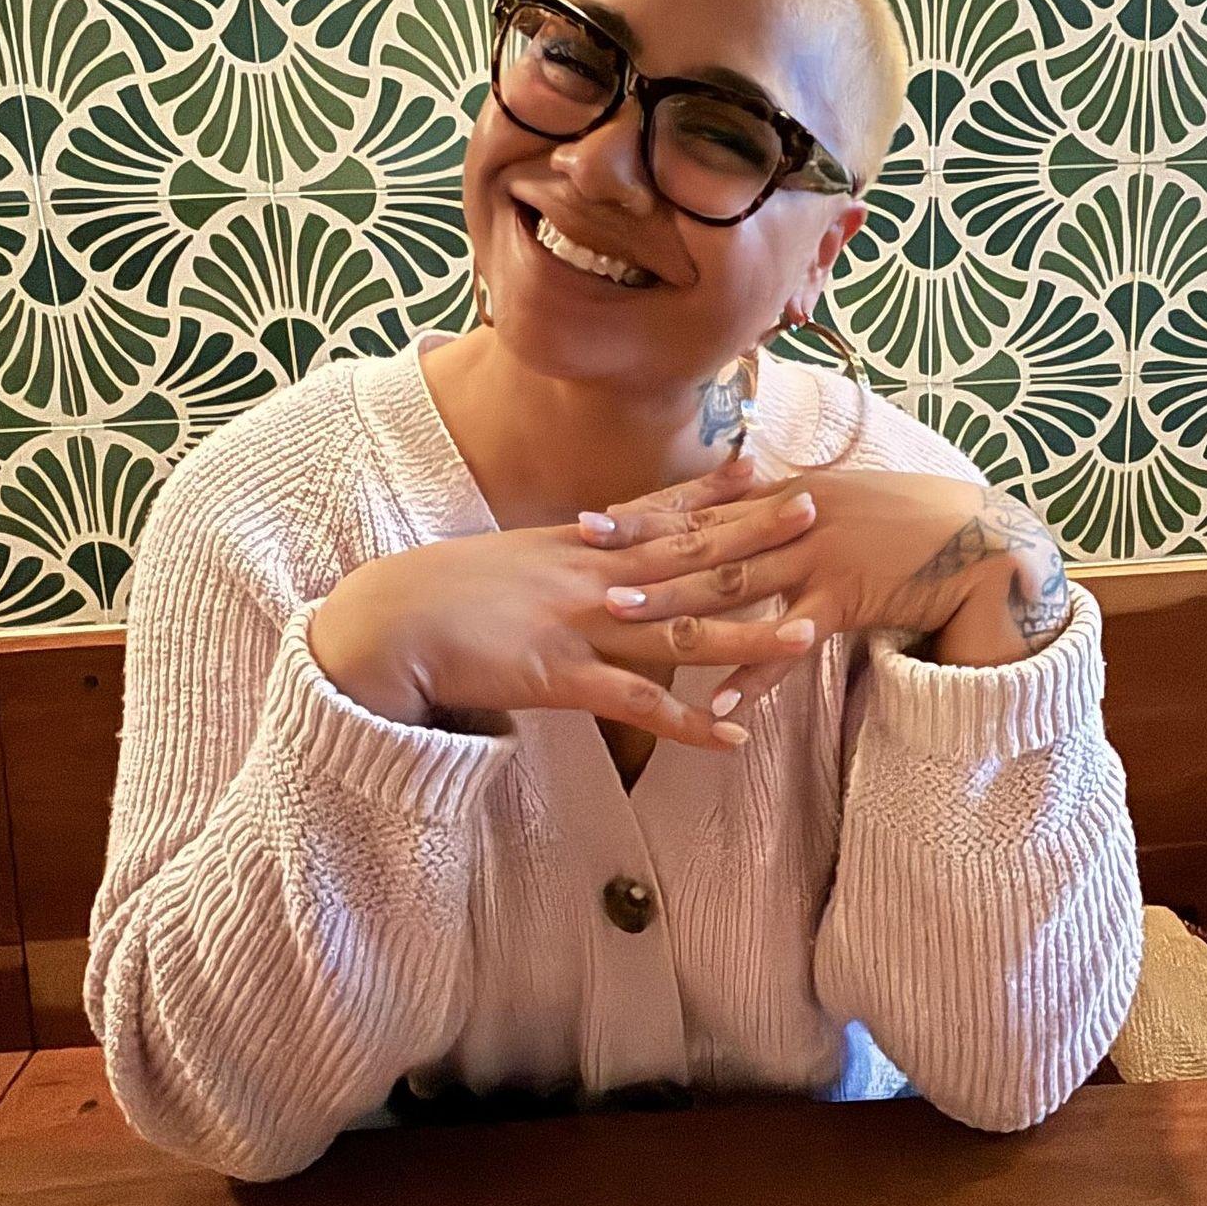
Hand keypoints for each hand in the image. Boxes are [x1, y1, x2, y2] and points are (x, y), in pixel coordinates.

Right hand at [306, 453, 825, 751]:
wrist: (390, 618)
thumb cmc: (445, 590)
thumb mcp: (513, 557)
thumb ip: (561, 554)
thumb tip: (590, 543)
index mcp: (580, 545)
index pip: (659, 512)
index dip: (713, 492)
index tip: (762, 468)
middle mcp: (593, 575)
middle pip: (689, 555)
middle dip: (755, 536)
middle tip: (816, 512)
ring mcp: (582, 625)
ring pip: (682, 627)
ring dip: (749, 632)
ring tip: (811, 630)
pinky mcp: (563, 677)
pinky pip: (638, 703)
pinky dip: (688, 722)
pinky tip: (734, 736)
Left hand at [580, 470, 1069, 715]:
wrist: (978, 536)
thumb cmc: (905, 522)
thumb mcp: (838, 504)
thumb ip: (784, 512)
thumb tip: (739, 508)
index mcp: (785, 497)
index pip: (702, 507)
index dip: (645, 515)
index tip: (590, 520)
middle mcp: (793, 520)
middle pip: (703, 539)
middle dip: (639, 548)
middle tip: (581, 555)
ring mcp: (817, 558)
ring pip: (734, 585)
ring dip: (676, 602)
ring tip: (620, 617)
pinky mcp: (847, 599)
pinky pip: (790, 643)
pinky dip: (752, 671)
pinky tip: (714, 696)